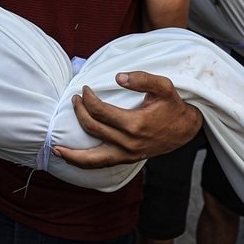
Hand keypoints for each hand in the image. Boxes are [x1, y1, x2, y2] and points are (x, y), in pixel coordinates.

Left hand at [52, 71, 201, 168]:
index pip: (100, 111)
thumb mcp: (164, 86)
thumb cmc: (173, 106)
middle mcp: (128, 143)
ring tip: (57, 148)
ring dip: (73, 154)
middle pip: (92, 128)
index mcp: (135, 124)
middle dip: (79, 111)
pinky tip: (71, 159)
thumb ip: (142, 79)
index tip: (85, 89)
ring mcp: (127, 155)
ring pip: (92, 158)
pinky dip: (84, 163)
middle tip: (75, 99)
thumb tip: (118, 77)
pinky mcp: (127, 160)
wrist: (186, 129)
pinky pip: (101, 165)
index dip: (88, 98)